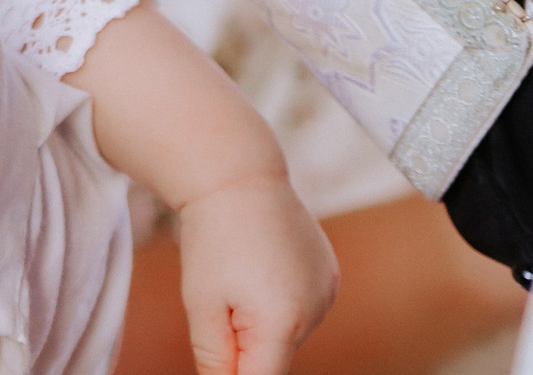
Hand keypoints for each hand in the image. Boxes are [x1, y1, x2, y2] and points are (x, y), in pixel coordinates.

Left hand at [171, 177, 337, 374]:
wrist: (240, 175)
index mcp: (281, 322)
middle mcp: (315, 312)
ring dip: (263, 322)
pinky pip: (302, 307)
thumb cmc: (213, 238)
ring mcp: (328, 293)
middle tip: (222, 297)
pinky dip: (281, 300)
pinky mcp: (331, 276)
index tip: (223, 358)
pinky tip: (263, 264)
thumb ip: (216, 360)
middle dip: (245, 345)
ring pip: (288, 333)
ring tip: (242, 272)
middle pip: (274, 358)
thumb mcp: (201, 306)